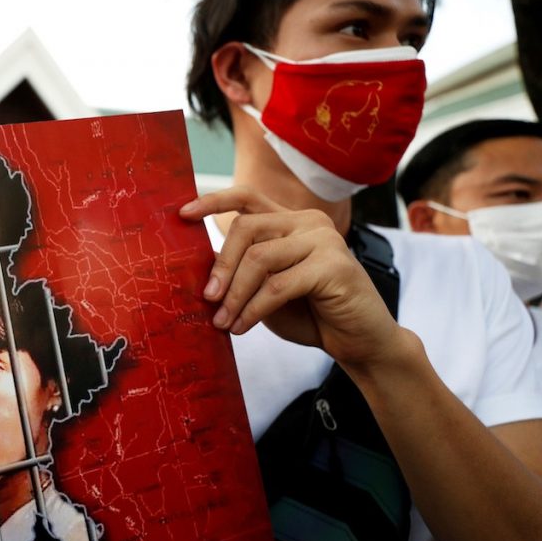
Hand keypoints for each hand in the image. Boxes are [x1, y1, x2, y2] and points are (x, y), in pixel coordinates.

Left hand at [180, 186, 404, 375]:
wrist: (360, 343)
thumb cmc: (311, 314)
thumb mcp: (266, 289)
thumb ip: (241, 271)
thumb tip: (199, 265)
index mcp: (291, 221)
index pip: (248, 197)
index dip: (213, 200)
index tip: (182, 213)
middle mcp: (308, 222)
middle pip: (246, 228)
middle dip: (222, 267)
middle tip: (207, 300)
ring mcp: (324, 240)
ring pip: (259, 259)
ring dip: (235, 295)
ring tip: (223, 322)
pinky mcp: (334, 266)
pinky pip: (278, 286)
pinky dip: (254, 309)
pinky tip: (242, 327)